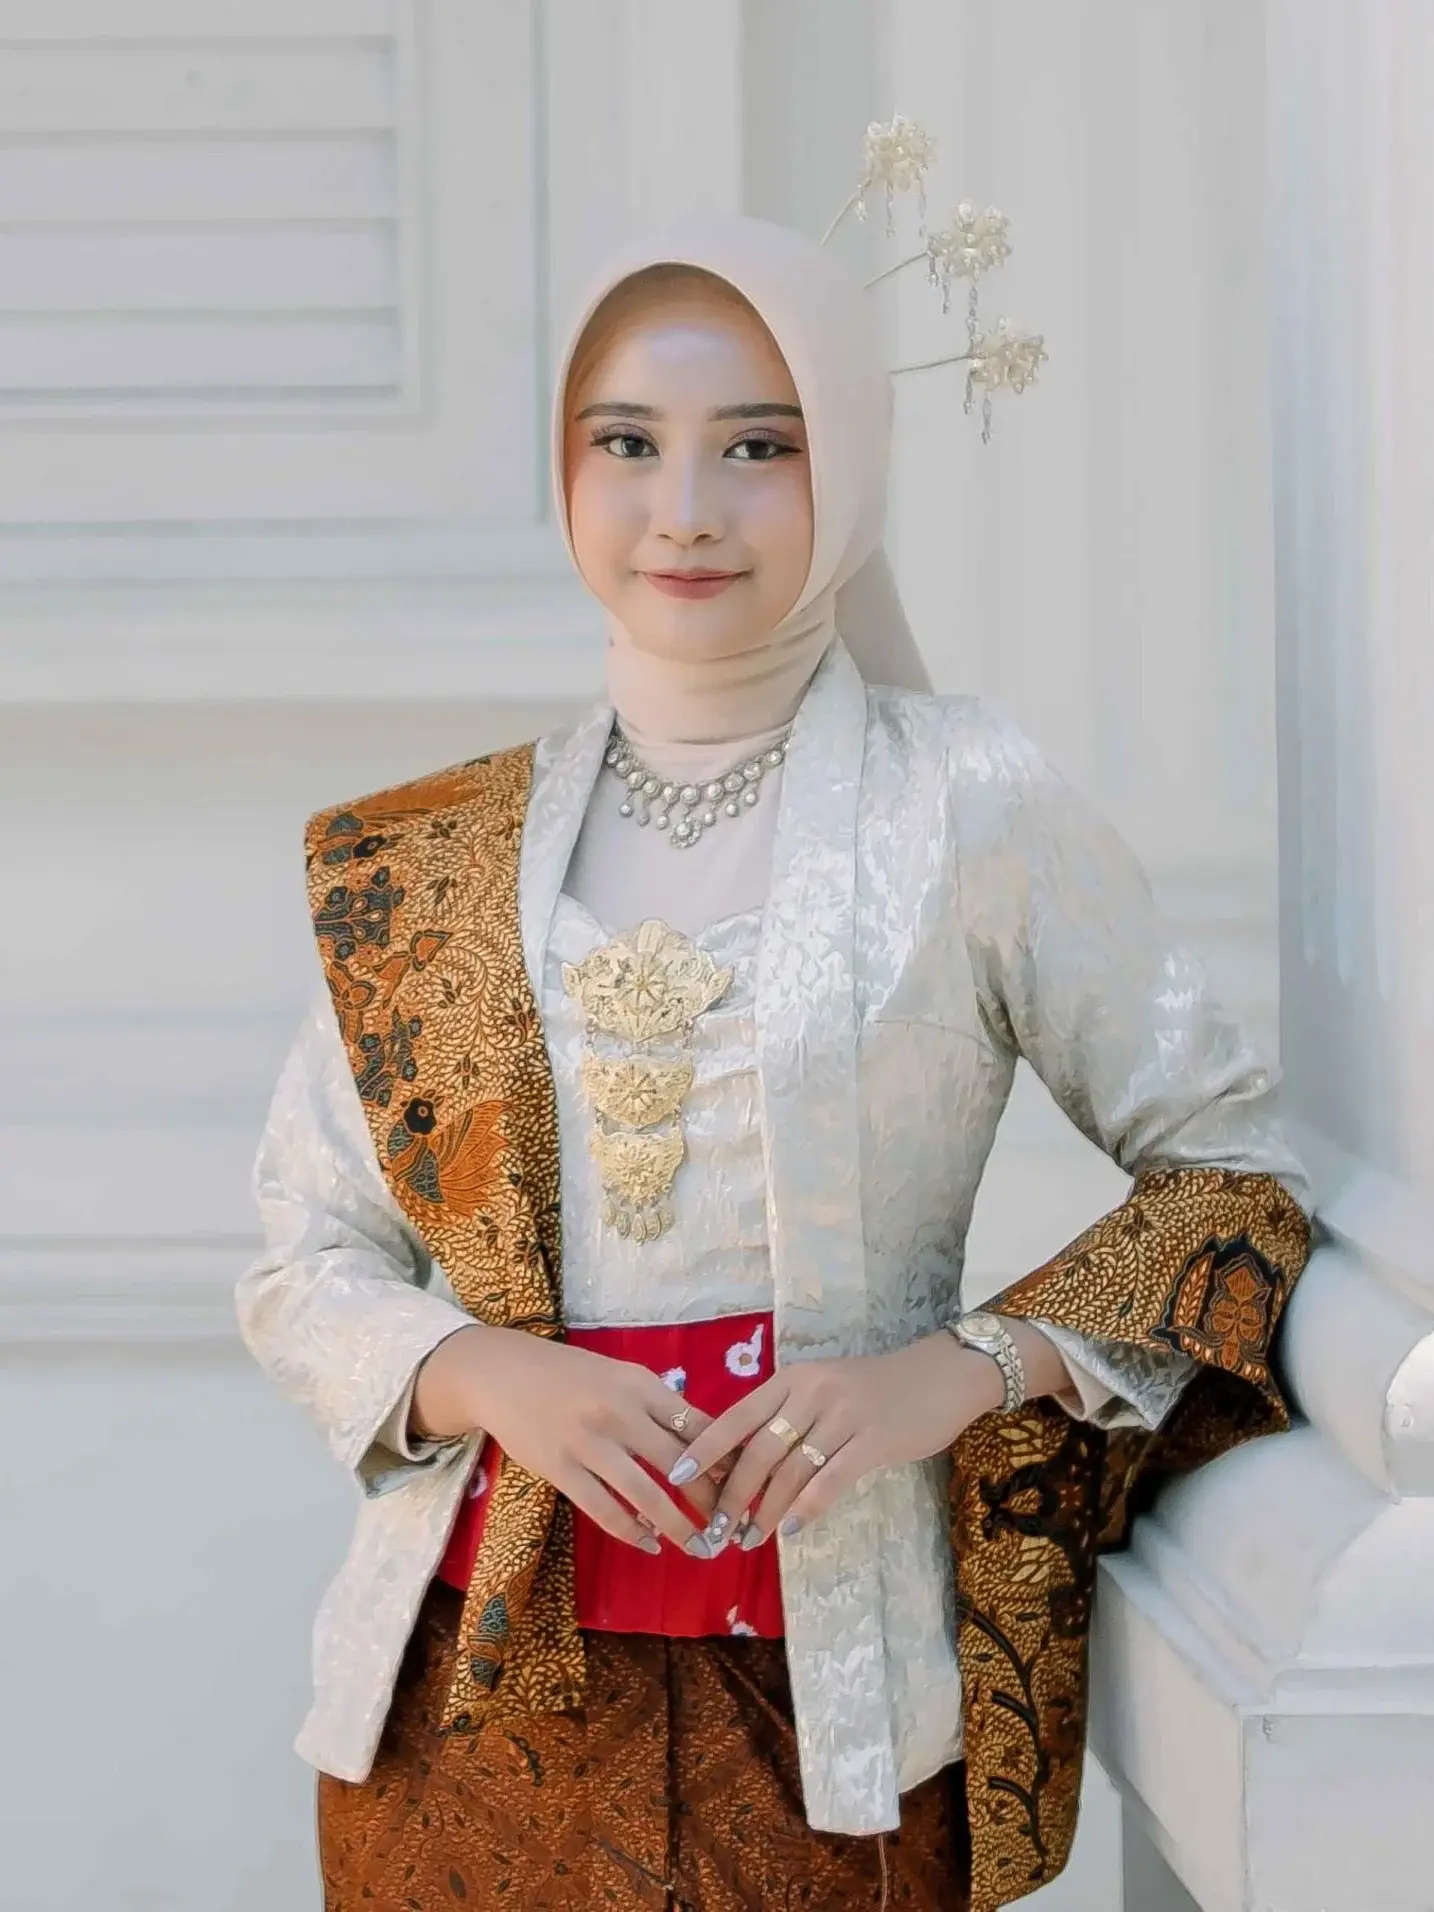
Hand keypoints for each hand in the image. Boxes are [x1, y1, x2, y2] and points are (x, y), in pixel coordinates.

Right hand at [413, 1325, 719, 1553]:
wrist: (503, 1374)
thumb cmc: (571, 1375)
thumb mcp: (621, 1376)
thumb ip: (659, 1406)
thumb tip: (706, 1447)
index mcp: (642, 1385)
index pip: (698, 1426)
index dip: (726, 1461)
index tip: (745, 1486)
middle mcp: (620, 1412)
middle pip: (680, 1464)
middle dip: (711, 1501)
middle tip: (730, 1526)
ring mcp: (588, 1443)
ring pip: (646, 1495)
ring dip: (678, 1527)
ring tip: (699, 1548)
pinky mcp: (561, 1469)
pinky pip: (604, 1510)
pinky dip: (631, 1531)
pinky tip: (649, 1543)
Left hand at [668, 1332, 1004, 1550]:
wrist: (940, 1376)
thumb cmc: (875, 1388)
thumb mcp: (823, 1389)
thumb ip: (787, 1417)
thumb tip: (743, 1463)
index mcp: (793, 1378)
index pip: (737, 1415)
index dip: (704, 1447)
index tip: (676, 1475)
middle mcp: (812, 1392)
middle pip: (758, 1450)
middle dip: (731, 1494)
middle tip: (714, 1528)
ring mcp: (843, 1415)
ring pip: (790, 1471)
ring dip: (765, 1510)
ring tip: (749, 1538)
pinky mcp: (873, 1440)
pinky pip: (830, 1480)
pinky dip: (807, 1508)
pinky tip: (791, 1530)